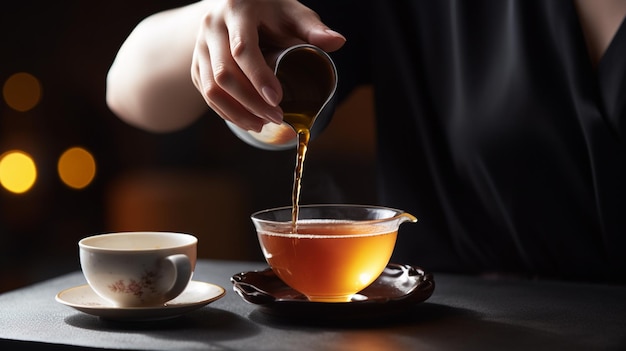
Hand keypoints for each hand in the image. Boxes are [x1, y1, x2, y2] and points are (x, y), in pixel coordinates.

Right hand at [191, 0, 345, 131]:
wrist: (236, 4)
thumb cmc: (271, 10)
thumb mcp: (292, 13)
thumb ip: (313, 28)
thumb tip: (338, 43)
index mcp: (237, 10)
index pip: (243, 49)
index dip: (259, 77)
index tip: (277, 100)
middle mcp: (212, 26)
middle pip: (224, 73)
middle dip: (251, 102)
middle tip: (276, 117)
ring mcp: (200, 45)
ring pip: (211, 87)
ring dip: (236, 112)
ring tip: (261, 125)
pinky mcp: (197, 62)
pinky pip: (206, 92)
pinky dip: (225, 111)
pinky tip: (246, 121)